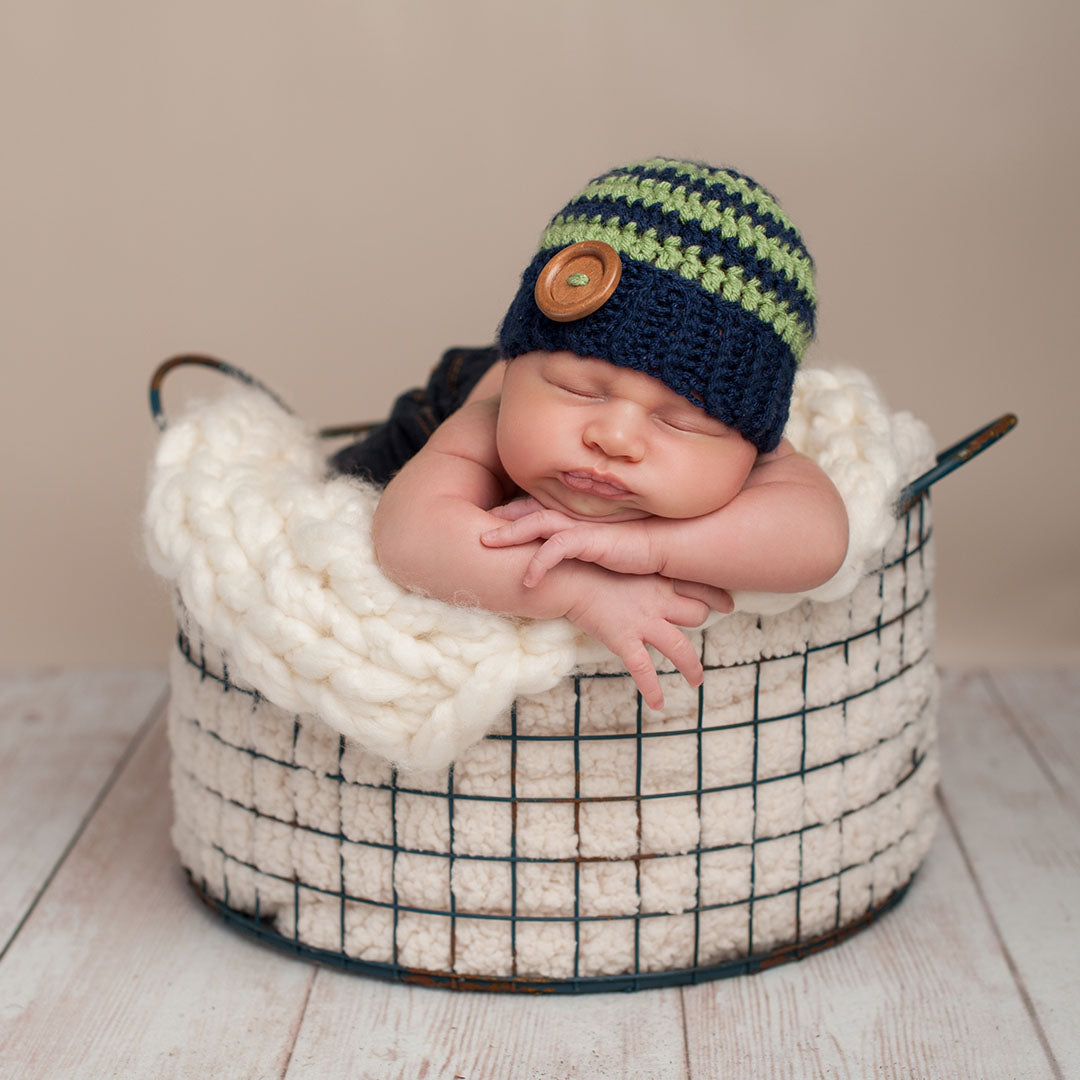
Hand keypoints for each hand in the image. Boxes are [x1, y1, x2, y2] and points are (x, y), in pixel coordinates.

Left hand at [483, 503, 656, 585]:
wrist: (663, 544)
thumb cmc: (633, 548)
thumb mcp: (598, 547)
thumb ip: (578, 548)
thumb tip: (560, 562)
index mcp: (572, 517)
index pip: (534, 509)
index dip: (509, 514)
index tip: (486, 522)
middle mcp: (572, 517)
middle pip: (527, 509)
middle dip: (499, 516)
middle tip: (474, 528)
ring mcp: (579, 526)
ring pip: (535, 521)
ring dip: (509, 532)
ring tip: (485, 543)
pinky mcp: (588, 540)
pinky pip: (555, 548)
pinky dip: (538, 563)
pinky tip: (526, 580)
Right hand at [566, 572, 730, 709]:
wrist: (568, 574)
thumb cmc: (589, 564)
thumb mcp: (624, 561)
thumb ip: (641, 571)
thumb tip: (644, 578)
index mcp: (659, 577)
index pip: (700, 587)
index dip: (717, 597)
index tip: (729, 604)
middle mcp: (658, 599)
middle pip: (696, 615)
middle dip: (700, 626)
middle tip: (700, 636)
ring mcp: (643, 621)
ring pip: (681, 648)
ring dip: (692, 667)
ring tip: (696, 682)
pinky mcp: (623, 638)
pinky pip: (644, 670)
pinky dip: (652, 689)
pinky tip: (657, 704)